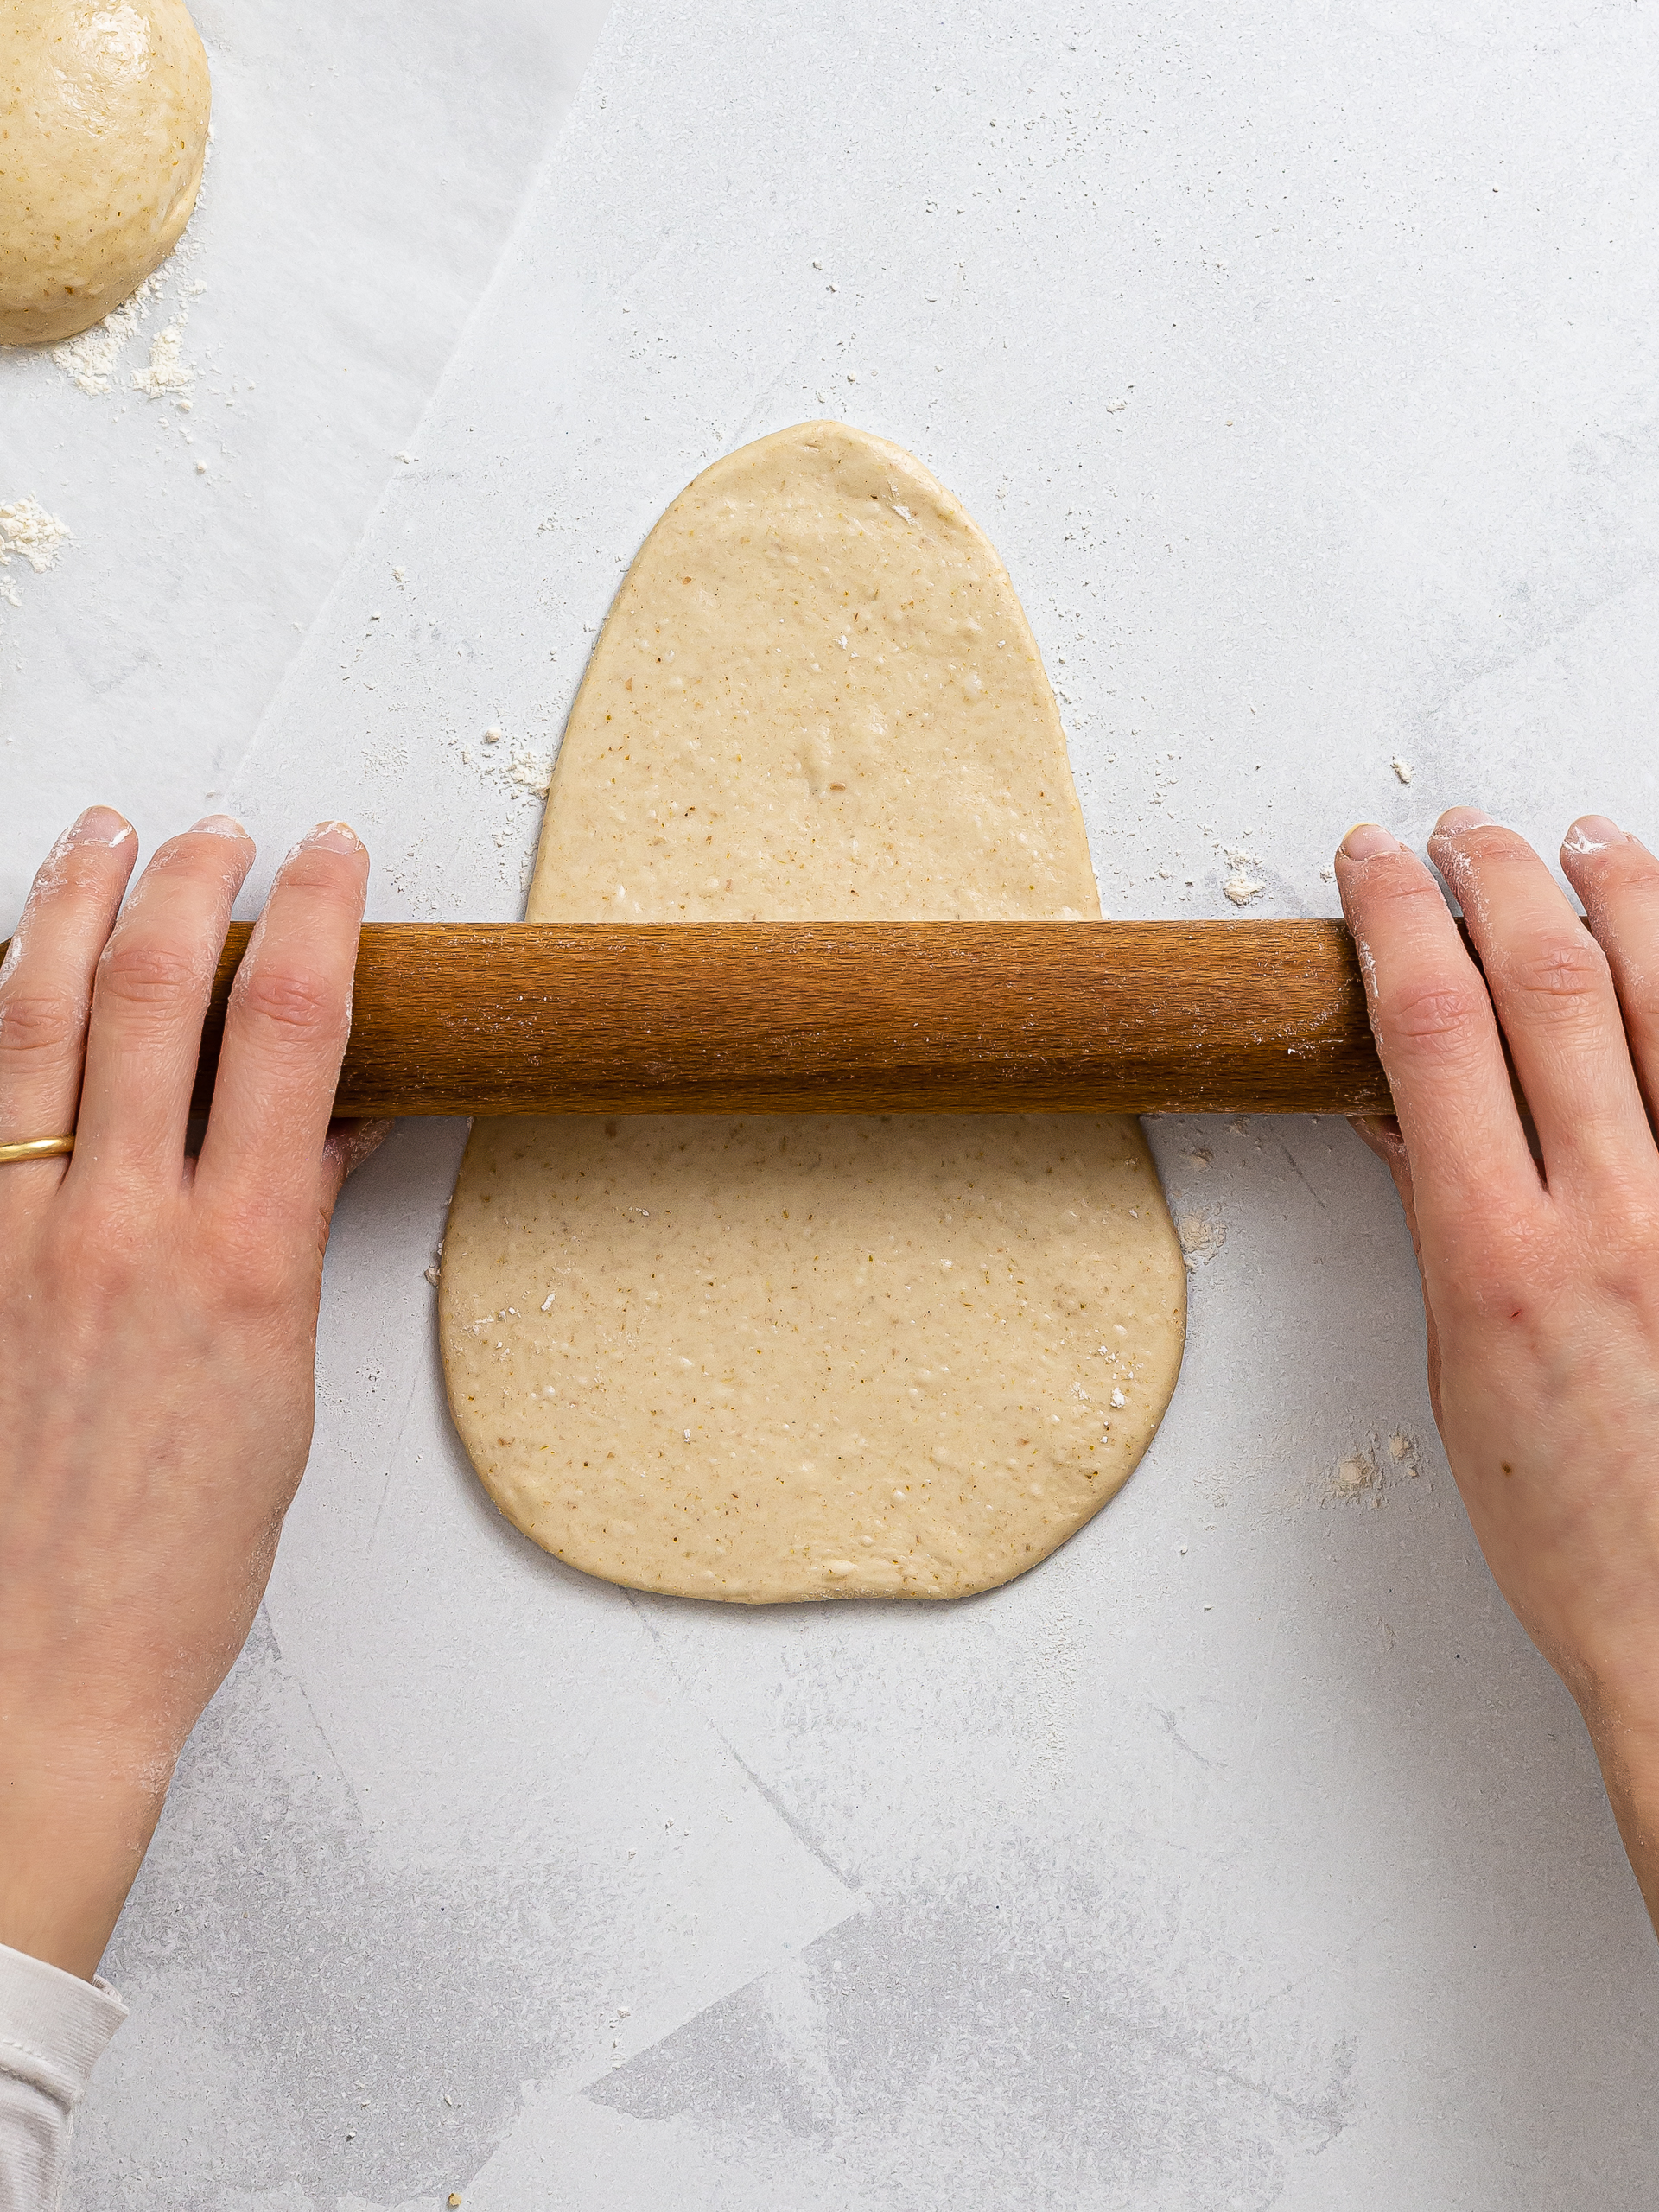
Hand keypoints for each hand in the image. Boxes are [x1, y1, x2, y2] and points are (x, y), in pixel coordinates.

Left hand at [0, 810, 386, 1979]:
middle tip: (215, 833)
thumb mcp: (282, 1389)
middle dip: (190, 881)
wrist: (36, 1674)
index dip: (319, 915)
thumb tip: (329, 1129)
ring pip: (30, 1020)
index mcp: (241, 1259)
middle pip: (155, 991)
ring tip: (93, 836)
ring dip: (67, 906)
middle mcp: (123, 1227)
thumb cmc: (175, 1558)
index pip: (292, 1028)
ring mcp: (15, 1239)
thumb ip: (292, 1234)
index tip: (335, 857)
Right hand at [1338, 808, 1658, 1929]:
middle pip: (1549, 983)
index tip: (1371, 865)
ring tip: (1583, 842)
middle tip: (1463, 835)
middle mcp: (1621, 1215)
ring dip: (1620, 896)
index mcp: (1506, 1258)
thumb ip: (1442, 1226)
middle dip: (1496, 879)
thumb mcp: (1462, 1375)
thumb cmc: (1580, 1533)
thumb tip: (1406, 1115)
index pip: (1432, 1028)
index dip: (1395, 918)